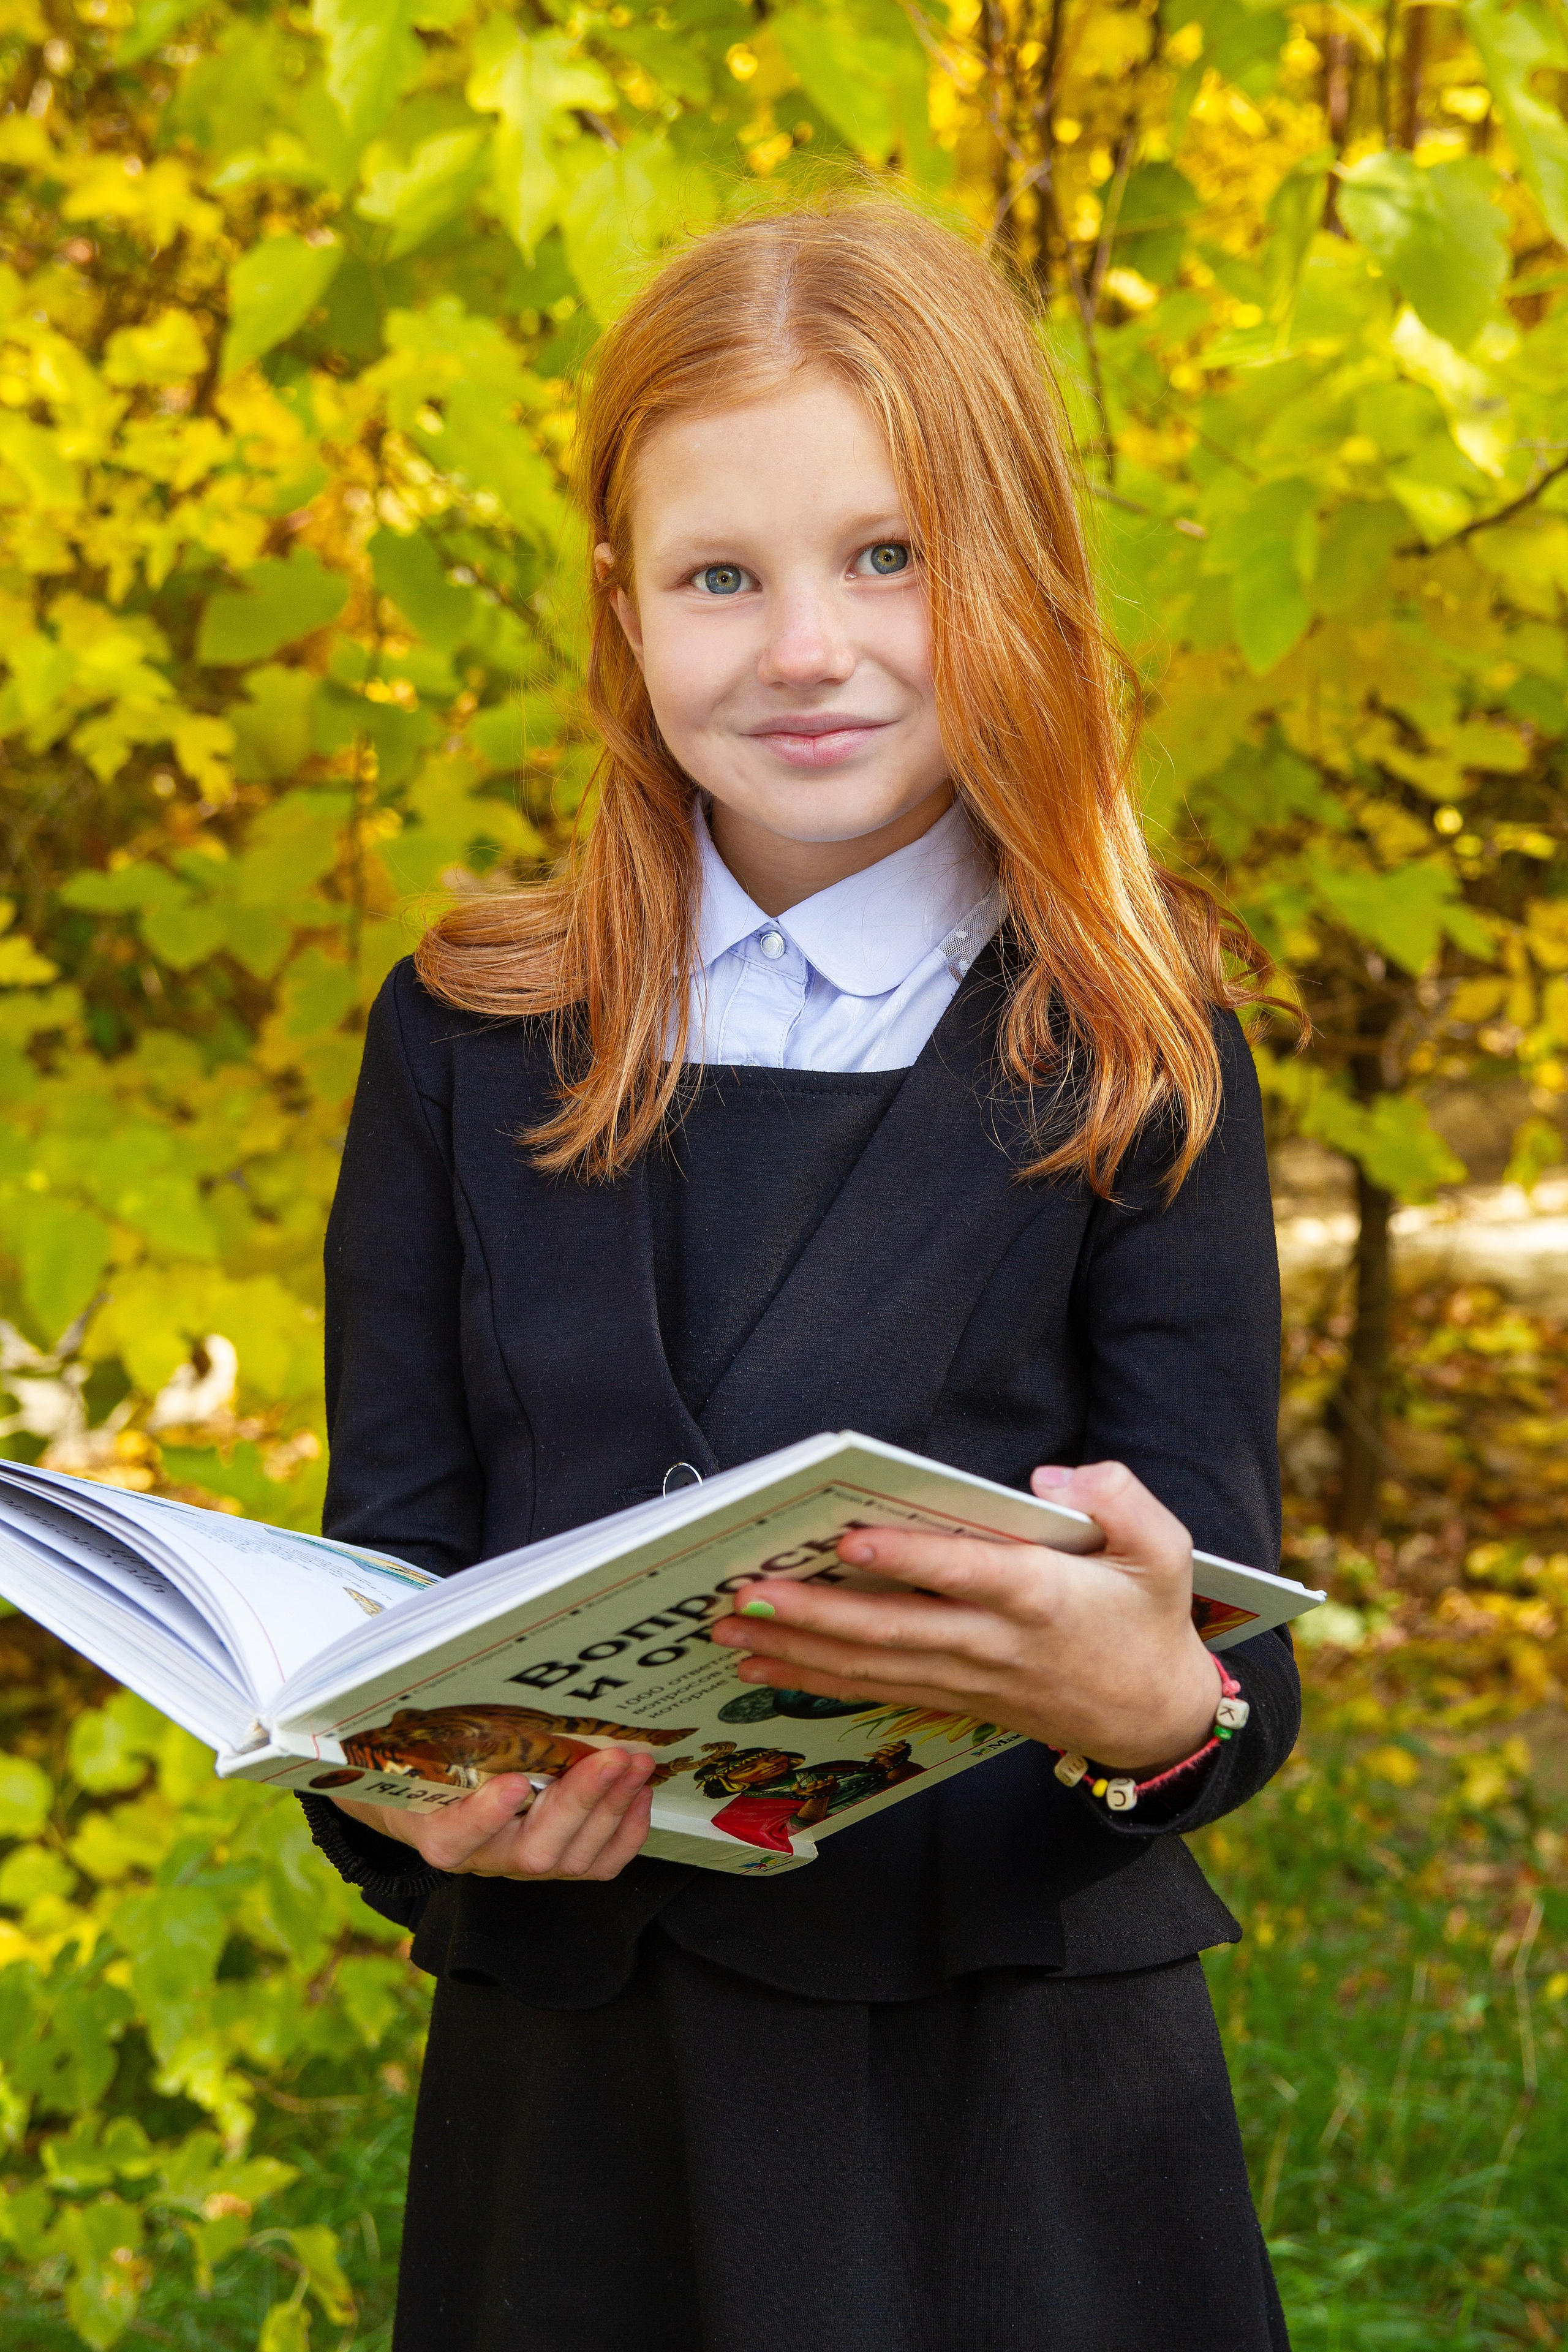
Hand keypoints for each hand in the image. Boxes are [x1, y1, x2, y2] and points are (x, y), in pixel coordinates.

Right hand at [330, 1747, 654, 1880]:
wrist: (437, 1801)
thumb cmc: (434, 1768)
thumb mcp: (427, 1748)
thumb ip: (449, 1731)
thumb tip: (481, 1677)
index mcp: (442, 1830)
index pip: (457, 1835)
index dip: (485, 1815)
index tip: (512, 1783)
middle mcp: (486, 1856)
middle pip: (534, 1849)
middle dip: (580, 1800)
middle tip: (611, 1759)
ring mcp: (525, 1865)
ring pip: (574, 1857)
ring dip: (613, 1807)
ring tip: (635, 1765)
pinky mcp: (558, 1864)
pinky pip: (599, 1864)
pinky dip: (627, 1831)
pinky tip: (639, 1793)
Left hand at [709, 1462, 1219, 1772]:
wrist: (1154, 1716)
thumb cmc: (1150, 1618)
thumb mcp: (1165, 1551)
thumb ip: (1120, 1500)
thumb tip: (1052, 1479)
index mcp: (1042, 1596)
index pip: (965, 1573)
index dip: (908, 1560)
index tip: (849, 1543)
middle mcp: (993, 1642)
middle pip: (893, 1629)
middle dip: (812, 1613)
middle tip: (744, 1595)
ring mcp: (966, 1678)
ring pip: (870, 1666)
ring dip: (794, 1649)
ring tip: (728, 1630)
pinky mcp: (951, 1698)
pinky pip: (874, 1690)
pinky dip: (815, 1678)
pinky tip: (761, 1666)